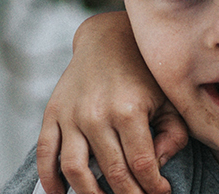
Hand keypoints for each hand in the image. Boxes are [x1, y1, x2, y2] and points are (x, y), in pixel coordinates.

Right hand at [35, 11, 188, 193]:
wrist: (109, 40)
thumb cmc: (145, 73)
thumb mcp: (169, 99)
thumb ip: (173, 135)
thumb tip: (157, 166)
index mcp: (130, 111)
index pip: (142, 165)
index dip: (153, 187)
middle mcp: (97, 115)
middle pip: (112, 172)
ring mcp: (71, 115)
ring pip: (75, 170)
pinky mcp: (52, 114)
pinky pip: (45, 153)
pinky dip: (49, 179)